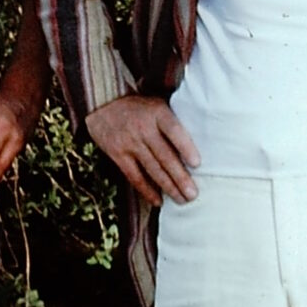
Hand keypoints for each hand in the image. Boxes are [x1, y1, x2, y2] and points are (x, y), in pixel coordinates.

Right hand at [86, 94, 200, 204]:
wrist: (103, 105)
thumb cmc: (140, 108)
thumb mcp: (157, 104)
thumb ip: (174, 120)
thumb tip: (203, 142)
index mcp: (157, 113)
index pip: (174, 130)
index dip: (185, 147)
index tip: (197, 164)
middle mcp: (143, 128)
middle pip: (165, 156)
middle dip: (180, 177)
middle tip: (193, 194)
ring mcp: (129, 142)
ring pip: (152, 169)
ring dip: (168, 187)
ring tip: (182, 200)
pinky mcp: (117, 154)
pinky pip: (135, 176)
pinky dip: (147, 191)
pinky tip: (159, 201)